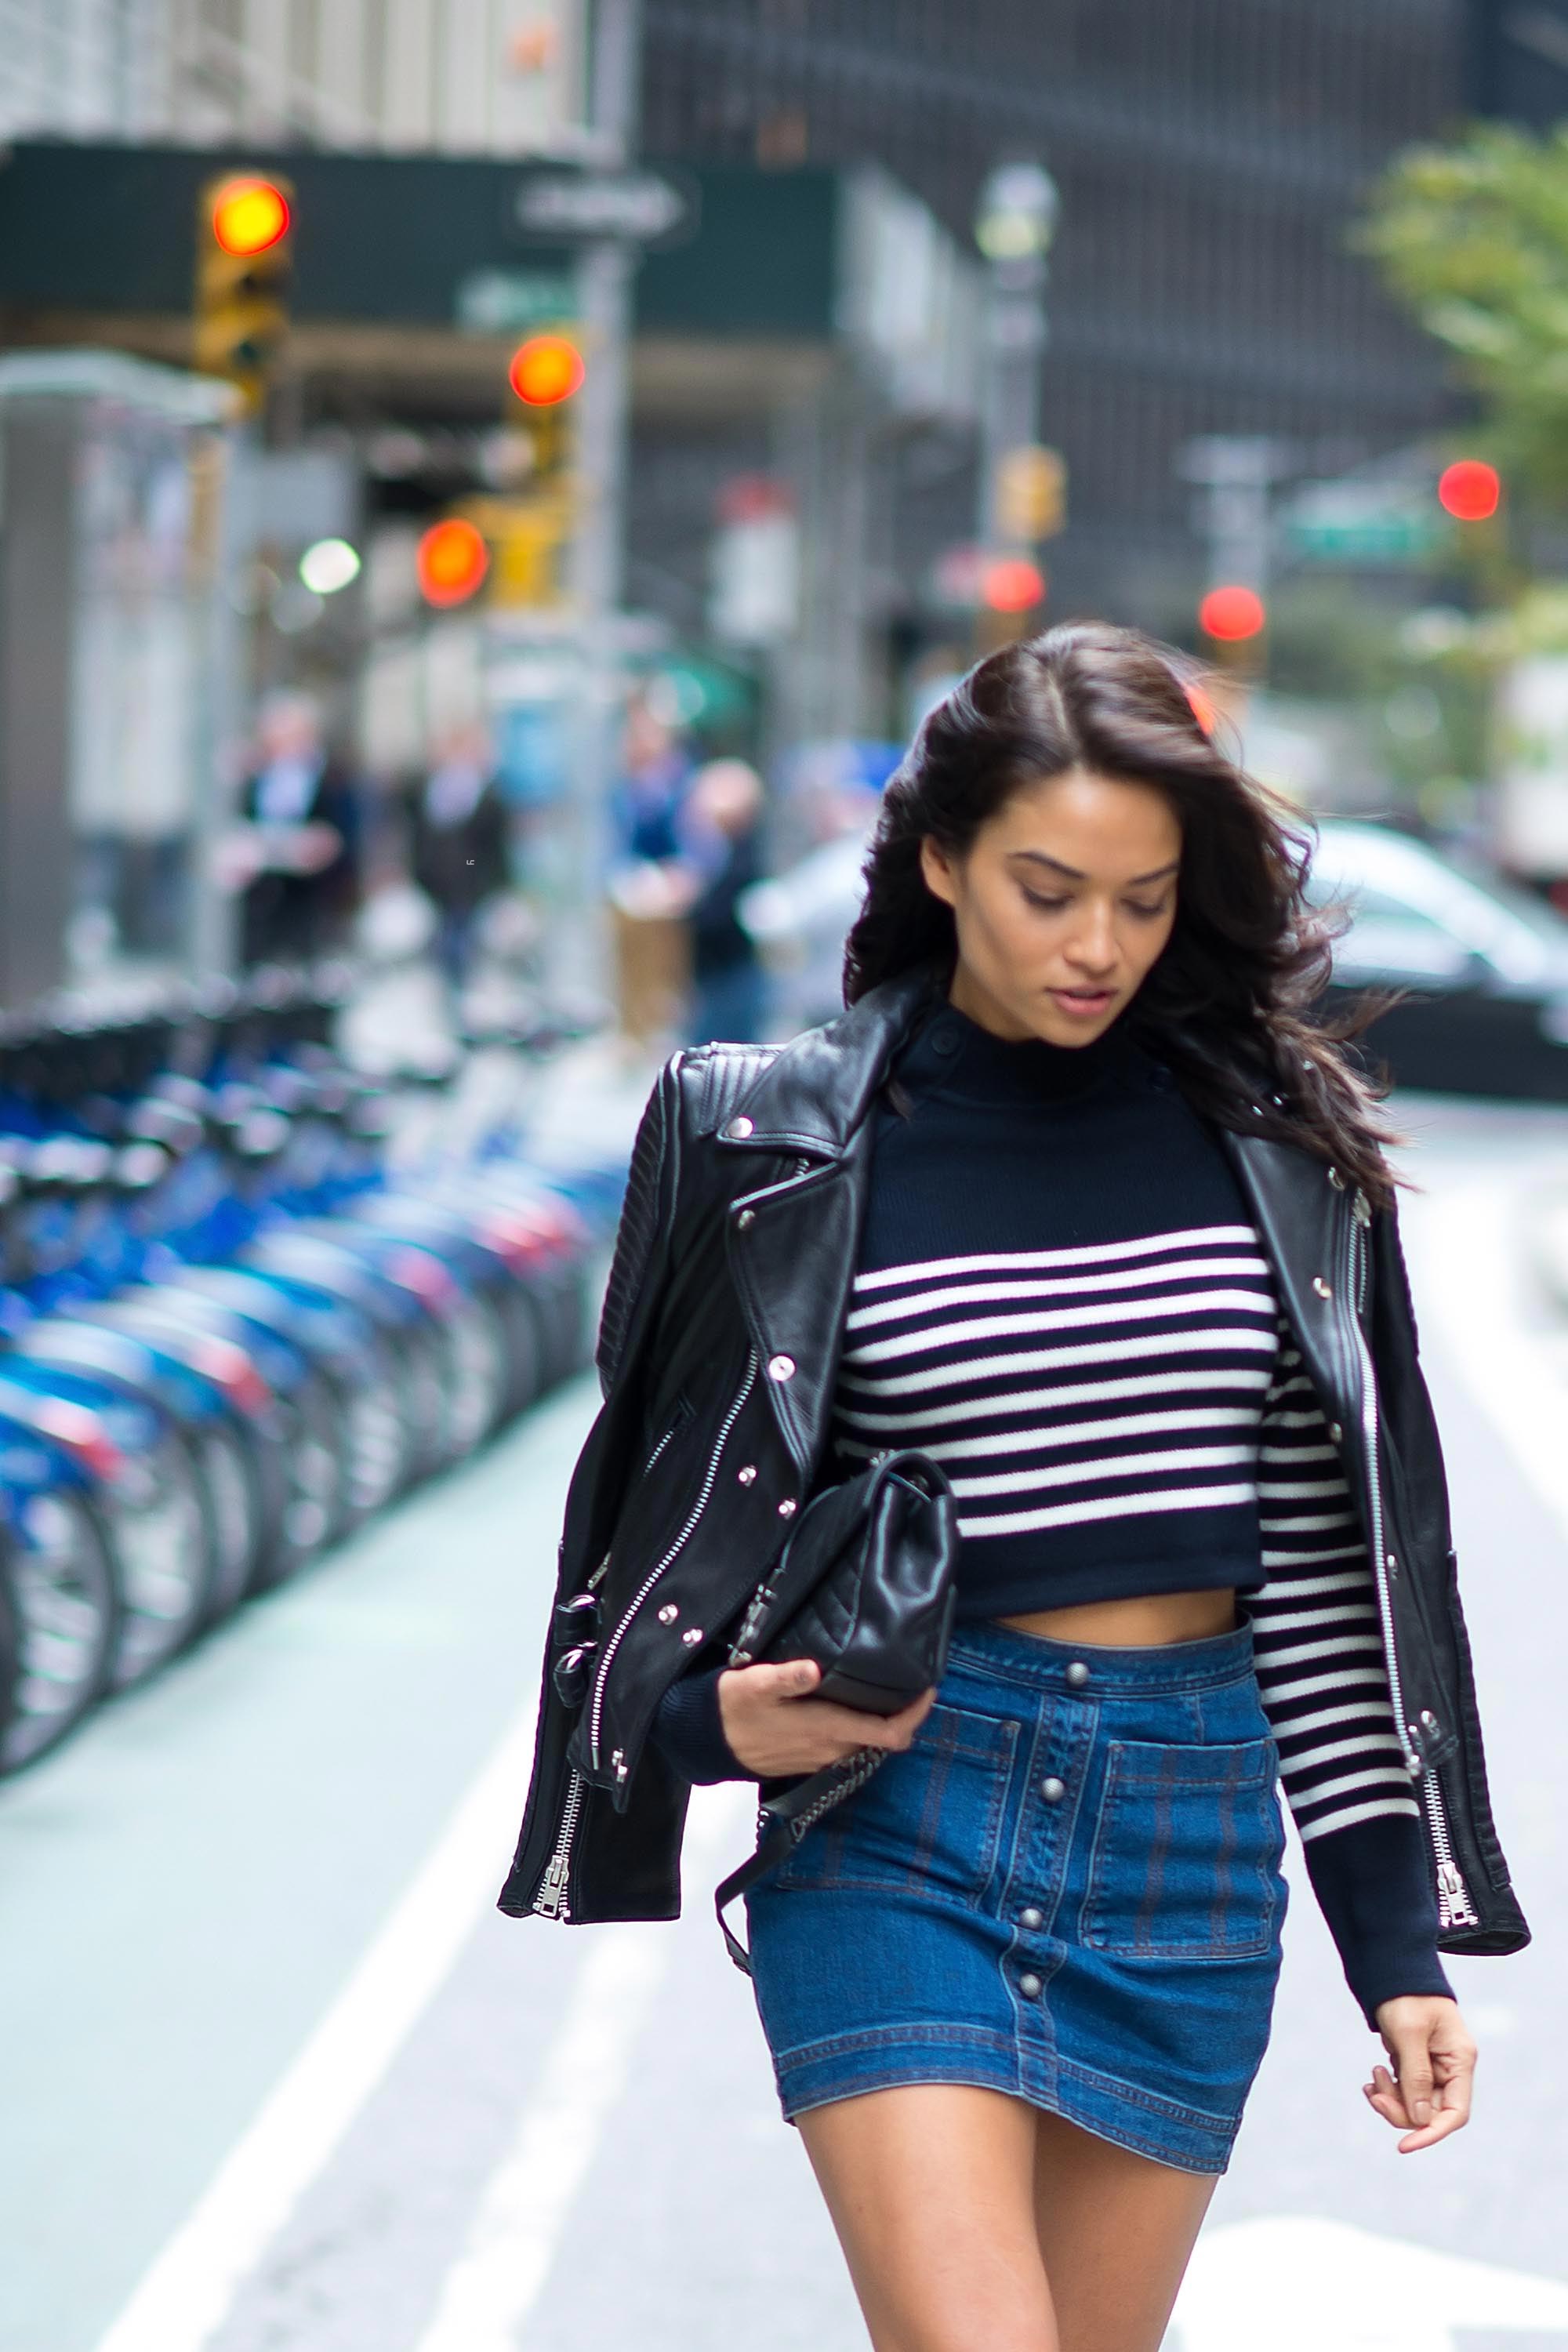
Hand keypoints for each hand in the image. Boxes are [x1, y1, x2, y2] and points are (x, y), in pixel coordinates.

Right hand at [717, 1657, 936, 1778]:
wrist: (707, 1741)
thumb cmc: (733, 1707)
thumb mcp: (755, 1683)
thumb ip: (786, 1677)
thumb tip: (813, 1668)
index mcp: (827, 1728)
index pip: (890, 1732)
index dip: (916, 1714)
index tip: (929, 1688)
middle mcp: (831, 1748)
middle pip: (885, 1738)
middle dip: (904, 1713)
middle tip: (912, 1679)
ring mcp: (822, 1757)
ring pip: (867, 1743)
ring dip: (884, 1721)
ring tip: (890, 1687)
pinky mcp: (810, 1759)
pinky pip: (849, 1746)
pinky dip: (863, 1727)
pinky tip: (856, 1703)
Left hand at [1365, 1995, 1475, 2151]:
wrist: (1391, 1968)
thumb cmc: (1404, 1995)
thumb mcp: (1408, 2034)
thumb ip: (1416, 2076)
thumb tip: (1421, 2119)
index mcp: (1460, 2060)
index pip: (1454, 2112)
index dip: (1431, 2133)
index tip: (1404, 2145)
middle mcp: (1450, 2067)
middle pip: (1431, 2111)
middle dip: (1401, 2111)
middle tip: (1374, 2096)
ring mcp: (1433, 2066)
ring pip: (1415, 2103)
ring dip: (1391, 2099)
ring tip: (1371, 2080)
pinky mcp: (1416, 2062)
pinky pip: (1404, 2090)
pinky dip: (1387, 2090)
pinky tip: (1372, 2080)